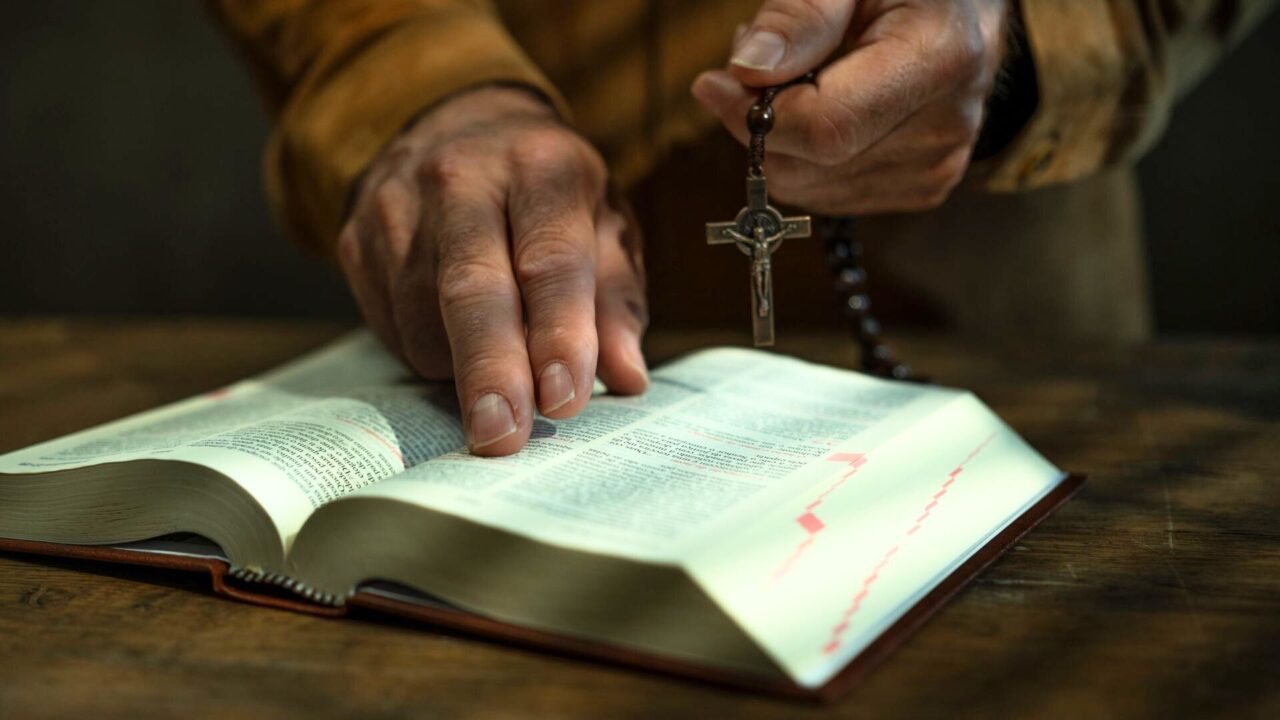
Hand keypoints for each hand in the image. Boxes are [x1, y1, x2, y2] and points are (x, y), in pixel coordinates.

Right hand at [337, 87, 647, 455]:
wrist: (456, 125)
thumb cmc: (549, 195)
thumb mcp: (604, 225)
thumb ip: (616, 301)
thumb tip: (625, 376)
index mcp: (541, 165)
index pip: (550, 259)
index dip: (558, 334)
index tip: (564, 399)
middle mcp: (462, 177)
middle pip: (471, 287)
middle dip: (490, 370)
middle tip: (502, 438)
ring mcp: (397, 206)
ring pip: (423, 317)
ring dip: (462, 371)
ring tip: (501, 372)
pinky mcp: (356, 239)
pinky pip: (389, 325)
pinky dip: (429, 354)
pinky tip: (456, 341)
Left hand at [692, 0, 1007, 213]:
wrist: (961, 8)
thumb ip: (800, 14)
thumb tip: (748, 70)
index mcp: (938, 60)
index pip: (825, 129)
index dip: (754, 115)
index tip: (714, 83)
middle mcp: (945, 127)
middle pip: (810, 165)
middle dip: (759, 123)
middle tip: (754, 68)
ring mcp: (936, 166)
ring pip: (809, 187)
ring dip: (778, 141)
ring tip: (795, 78)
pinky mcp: (922, 187)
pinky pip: (828, 193)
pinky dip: (804, 158)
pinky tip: (820, 106)